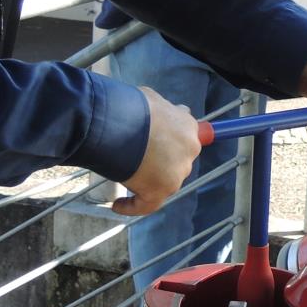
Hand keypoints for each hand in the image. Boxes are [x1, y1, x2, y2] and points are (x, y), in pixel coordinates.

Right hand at [112, 85, 201, 217]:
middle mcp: (189, 150)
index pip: (184, 139)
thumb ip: (162, 109)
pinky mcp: (160, 190)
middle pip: (175, 162)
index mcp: (189, 127)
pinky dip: (132, 206)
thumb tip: (165, 110)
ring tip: (122, 175)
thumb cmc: (131, 108)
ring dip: (145, 180)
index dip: (169, 144)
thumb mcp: (152, 100)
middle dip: (158, 161)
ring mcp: (177, 172)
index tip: (158, 148)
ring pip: (162, 182)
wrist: (121, 123)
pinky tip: (117, 205)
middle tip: (135, 159)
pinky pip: (147, 205)